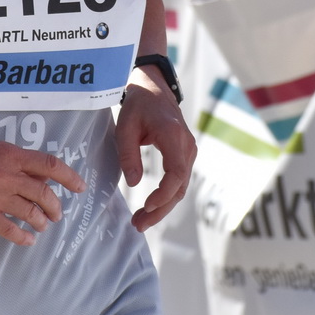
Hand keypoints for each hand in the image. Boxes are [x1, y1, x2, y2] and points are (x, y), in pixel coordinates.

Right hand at [0, 138, 85, 245]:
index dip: (69, 177)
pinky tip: (28, 240)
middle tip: (57, 213)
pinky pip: (10, 229)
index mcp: (10, 155)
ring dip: (41, 221)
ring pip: (30, 212)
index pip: (49, 165)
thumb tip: (39, 174)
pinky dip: (23, 236)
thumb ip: (14, 160)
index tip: (79, 187)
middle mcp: (6, 175)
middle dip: (55, 206)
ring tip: (42, 225)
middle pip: (43, 192)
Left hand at [115, 64, 195, 231]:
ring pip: (179, 188)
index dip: (163, 194)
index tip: (146, 205)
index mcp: (173, 136)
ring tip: (141, 221)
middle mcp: (186, 146)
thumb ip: (129, 155)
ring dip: (162, 207)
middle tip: (139, 225)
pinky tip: (150, 209)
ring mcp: (188, 151)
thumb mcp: (125, 127)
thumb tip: (134, 183)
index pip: (176, 173)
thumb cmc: (139, 106)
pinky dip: (165, 197)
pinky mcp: (184, 155)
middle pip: (179, 187)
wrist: (155, 90)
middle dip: (160, 210)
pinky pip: (178, 181)